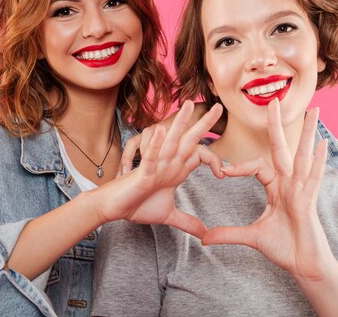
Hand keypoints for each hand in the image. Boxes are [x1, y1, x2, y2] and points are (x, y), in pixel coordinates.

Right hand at [95, 101, 223, 237]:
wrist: (114, 209)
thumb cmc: (136, 205)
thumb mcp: (168, 215)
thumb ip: (187, 222)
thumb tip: (204, 234)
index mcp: (175, 170)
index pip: (197, 157)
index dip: (212, 161)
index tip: (222, 173)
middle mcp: (167, 163)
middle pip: (188, 140)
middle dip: (203, 125)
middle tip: (218, 107)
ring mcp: (155, 166)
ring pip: (170, 142)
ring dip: (180, 123)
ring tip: (188, 105)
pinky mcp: (142, 173)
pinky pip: (150, 157)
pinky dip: (156, 145)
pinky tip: (163, 132)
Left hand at [201, 99, 335, 280]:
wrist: (305, 266)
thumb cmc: (285, 248)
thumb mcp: (251, 237)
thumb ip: (228, 233)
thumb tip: (203, 239)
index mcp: (277, 188)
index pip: (257, 166)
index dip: (239, 167)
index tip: (221, 171)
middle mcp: (290, 184)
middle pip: (283, 148)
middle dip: (278, 125)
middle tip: (274, 100)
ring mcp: (302, 191)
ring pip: (303, 156)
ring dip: (308, 132)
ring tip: (314, 110)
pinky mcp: (310, 202)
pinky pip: (314, 177)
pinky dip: (318, 161)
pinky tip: (323, 143)